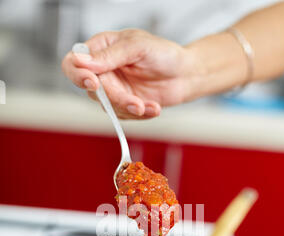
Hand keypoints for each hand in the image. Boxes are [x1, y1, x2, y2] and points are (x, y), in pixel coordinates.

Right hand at [62, 29, 195, 118]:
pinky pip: (123, 117)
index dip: (77, 75)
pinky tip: (154, 107)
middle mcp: (103, 70)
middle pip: (93, 91)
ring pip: (108, 108)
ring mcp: (113, 89)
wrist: (185, 75)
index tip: (93, 83)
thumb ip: (110, 55)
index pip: (73, 63)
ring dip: (131, 109)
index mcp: (101, 49)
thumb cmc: (164, 54)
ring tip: (150, 106)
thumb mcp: (138, 47)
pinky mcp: (124, 105)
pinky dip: (141, 115)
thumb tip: (83, 61)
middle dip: (117, 99)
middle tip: (136, 103)